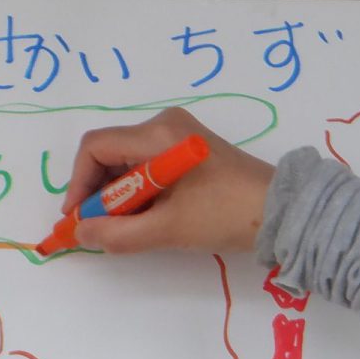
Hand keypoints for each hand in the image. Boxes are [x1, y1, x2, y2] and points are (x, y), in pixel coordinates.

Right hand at [61, 106, 274, 255]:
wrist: (281, 211)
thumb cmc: (225, 215)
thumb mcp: (167, 229)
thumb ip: (117, 233)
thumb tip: (80, 233)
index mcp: (158, 134)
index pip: (95, 147)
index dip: (78, 183)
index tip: (78, 218)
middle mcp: (164, 125)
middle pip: (109, 152)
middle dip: (98, 192)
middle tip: (100, 228)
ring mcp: (178, 135)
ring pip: (127, 161)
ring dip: (118, 195)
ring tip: (125, 227)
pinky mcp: (188, 150)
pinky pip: (147, 165)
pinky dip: (138, 191)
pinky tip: (146, 217)